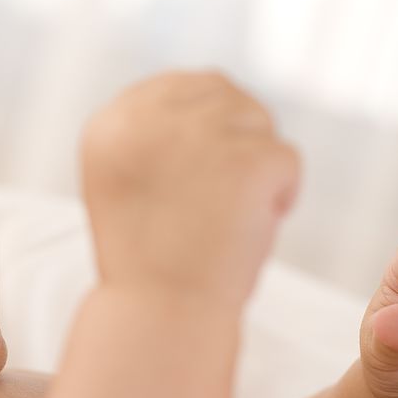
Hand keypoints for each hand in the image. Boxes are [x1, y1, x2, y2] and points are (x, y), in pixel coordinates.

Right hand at [79, 70, 299, 306]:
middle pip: (222, 94)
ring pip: (257, 122)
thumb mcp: (126, 179)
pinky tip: (252, 225)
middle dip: (235, 136)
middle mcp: (149, 118)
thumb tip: (214, 92)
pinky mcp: (247, 158)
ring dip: (256, 163)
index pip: (179, 85)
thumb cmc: (148, 258)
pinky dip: (281, 194)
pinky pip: (286, 159)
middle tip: (226, 191)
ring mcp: (199, 134)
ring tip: (232, 213)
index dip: (205, 120)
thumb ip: (152, 132)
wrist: (162, 312)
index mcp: (111, 124)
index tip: (210, 165)